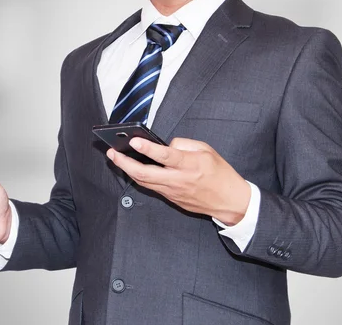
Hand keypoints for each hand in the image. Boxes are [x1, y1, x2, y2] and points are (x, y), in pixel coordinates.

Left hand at [107, 137, 250, 225]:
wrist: (228, 201)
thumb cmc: (220, 173)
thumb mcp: (207, 150)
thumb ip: (185, 145)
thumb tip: (166, 145)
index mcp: (190, 165)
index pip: (165, 156)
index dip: (148, 148)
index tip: (134, 140)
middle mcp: (179, 180)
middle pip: (146, 173)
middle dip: (125, 163)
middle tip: (113, 152)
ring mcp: (173, 191)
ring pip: (144, 182)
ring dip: (127, 170)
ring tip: (116, 158)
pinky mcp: (171, 198)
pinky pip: (151, 187)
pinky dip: (138, 177)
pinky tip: (131, 169)